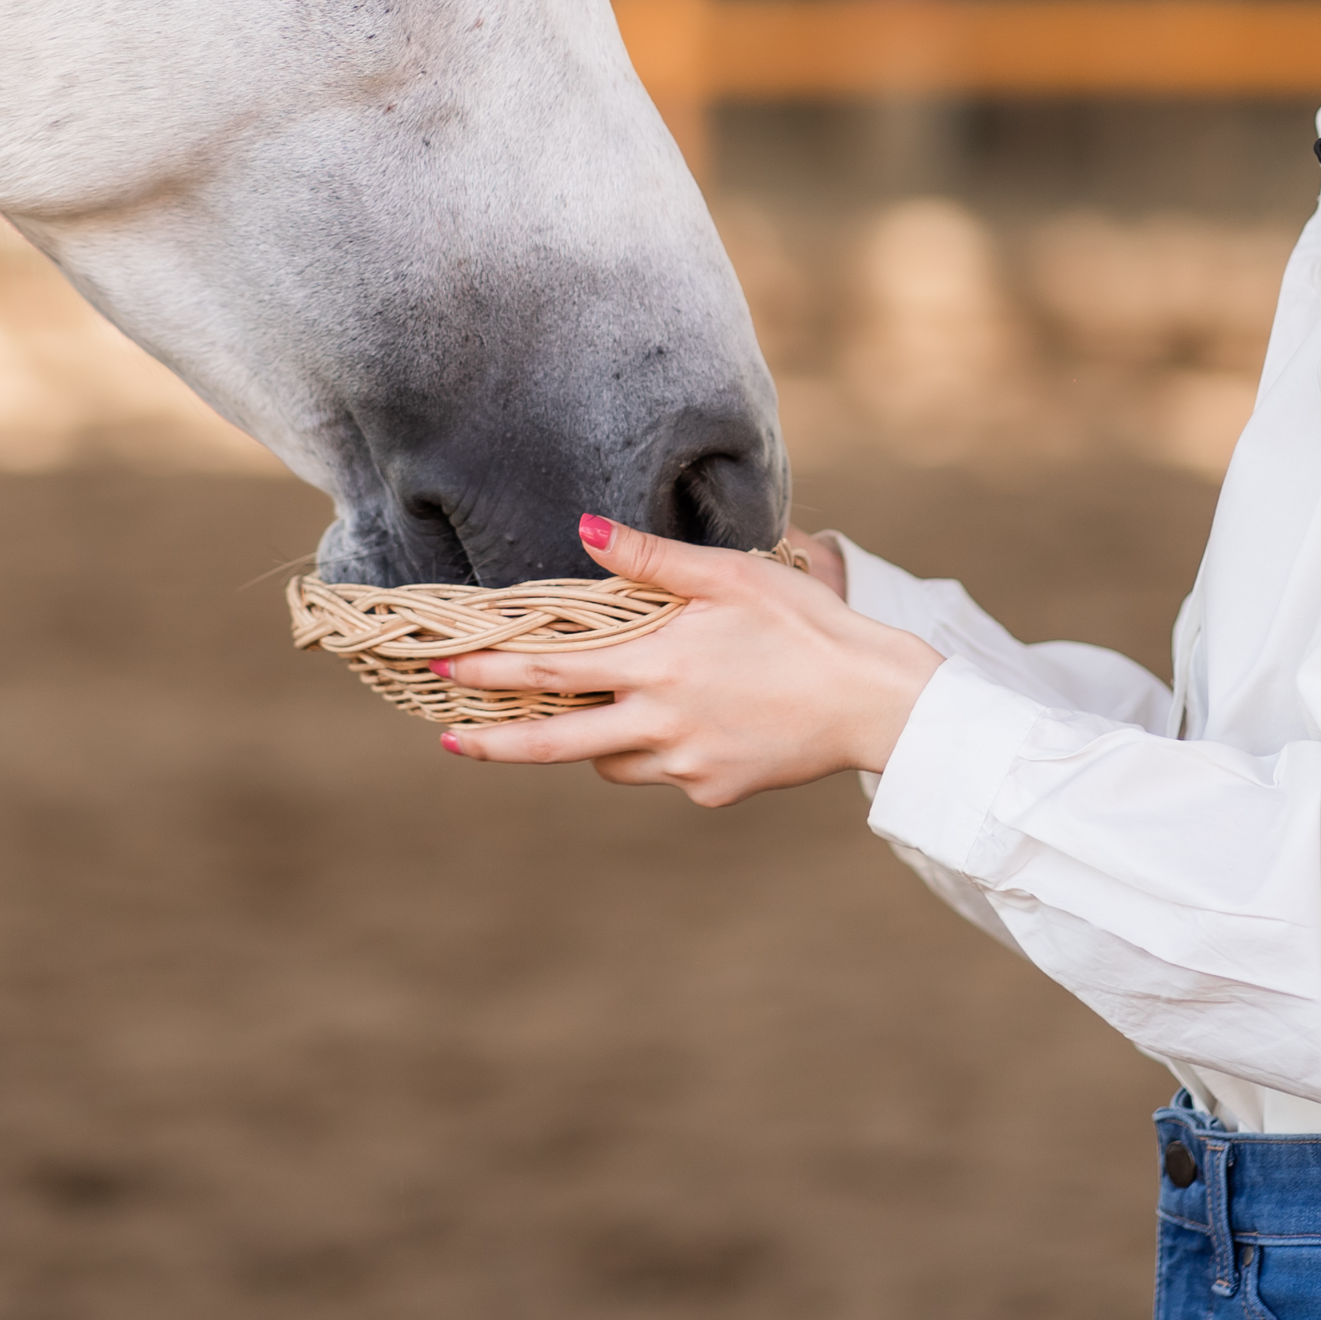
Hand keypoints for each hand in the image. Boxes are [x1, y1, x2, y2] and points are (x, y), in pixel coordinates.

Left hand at [432, 516, 940, 805]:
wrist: (875, 700)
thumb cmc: (807, 624)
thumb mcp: (731, 574)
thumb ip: (652, 560)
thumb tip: (586, 528)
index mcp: (658, 665)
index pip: (551, 672)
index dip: (491, 672)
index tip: (445, 671)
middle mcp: (662, 724)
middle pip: (556, 742)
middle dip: (496, 742)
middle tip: (451, 739)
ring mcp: (687, 766)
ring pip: (611, 761)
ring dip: (594, 739)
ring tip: (605, 708)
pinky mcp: (714, 791)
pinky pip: (665, 773)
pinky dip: (660, 750)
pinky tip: (696, 720)